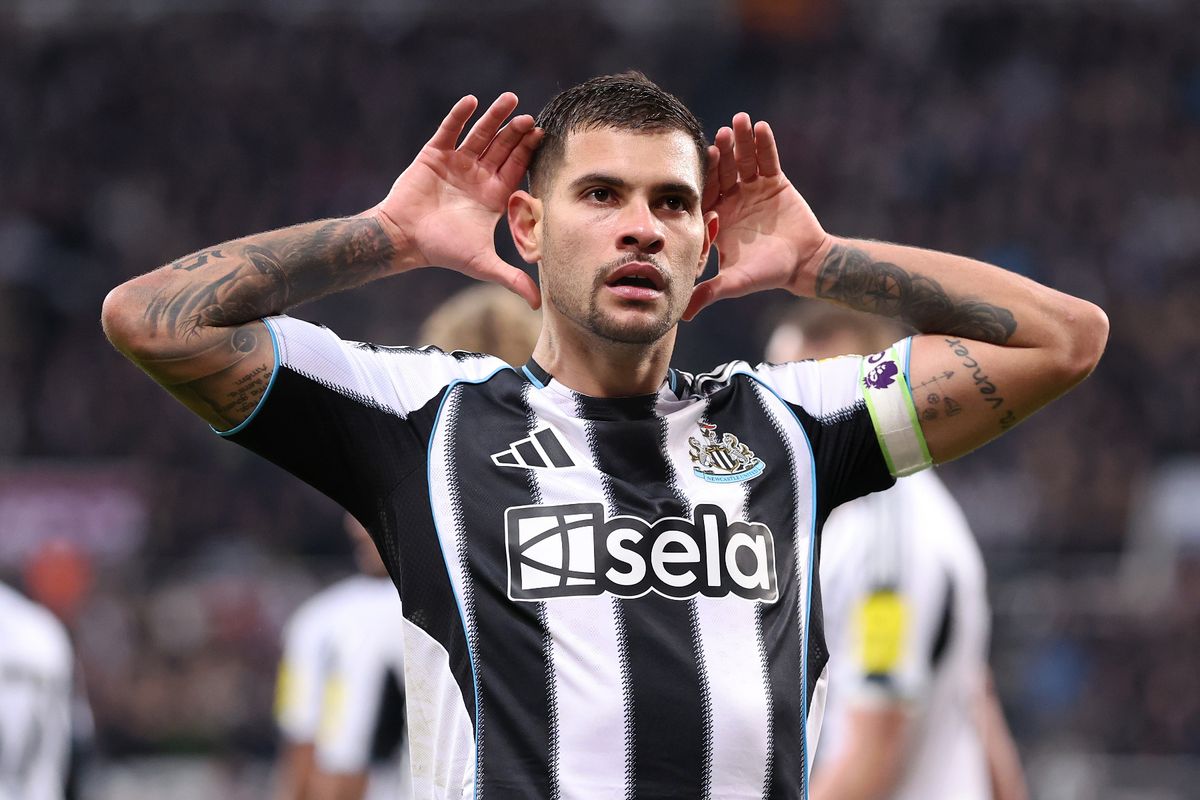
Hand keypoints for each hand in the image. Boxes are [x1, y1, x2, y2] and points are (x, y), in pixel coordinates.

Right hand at [373, 93, 543, 307]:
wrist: (405, 239)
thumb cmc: (443, 250)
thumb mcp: (483, 264)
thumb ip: (512, 279)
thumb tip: (538, 306)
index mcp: (494, 195)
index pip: (517, 167)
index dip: (528, 152)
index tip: (543, 136)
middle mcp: (478, 176)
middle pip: (502, 147)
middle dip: (516, 132)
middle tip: (530, 119)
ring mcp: (457, 163)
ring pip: (480, 134)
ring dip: (494, 118)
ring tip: (510, 100)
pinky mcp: (435, 154)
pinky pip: (450, 130)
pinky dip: (460, 116)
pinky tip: (472, 102)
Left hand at [684, 113, 828, 319]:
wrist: (803, 263)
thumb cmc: (767, 274)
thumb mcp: (734, 282)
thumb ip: (709, 292)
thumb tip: (681, 315)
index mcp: (718, 217)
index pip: (707, 193)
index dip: (707, 177)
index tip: (706, 161)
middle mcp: (732, 199)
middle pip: (724, 171)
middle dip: (722, 154)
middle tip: (719, 136)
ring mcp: (752, 188)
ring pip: (744, 160)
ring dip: (741, 141)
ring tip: (739, 121)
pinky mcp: (774, 181)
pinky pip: (768, 159)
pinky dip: (764, 144)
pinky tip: (761, 127)